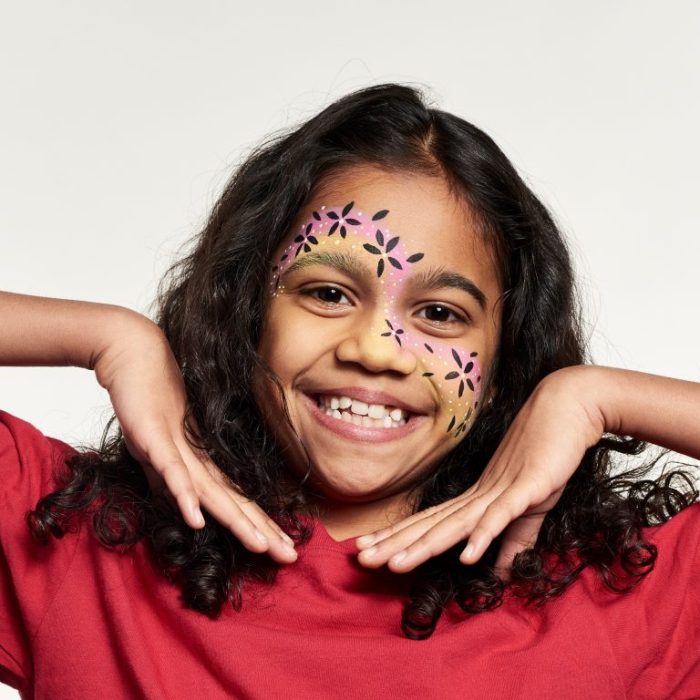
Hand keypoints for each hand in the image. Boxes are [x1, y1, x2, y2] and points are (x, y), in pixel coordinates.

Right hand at [92, 312, 296, 562]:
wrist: (135, 356)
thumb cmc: (152, 400)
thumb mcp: (161, 451)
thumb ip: (172, 479)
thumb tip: (184, 506)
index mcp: (201, 465)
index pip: (236, 502)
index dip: (259, 526)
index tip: (284, 550)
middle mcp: (197, 461)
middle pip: (234, 503)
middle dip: (262, 531)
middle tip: (291, 557)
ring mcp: (178, 451)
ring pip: (212, 493)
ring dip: (236, 521)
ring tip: (260, 545)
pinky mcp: (155, 440)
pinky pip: (172, 472)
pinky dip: (185, 496)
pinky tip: (198, 519)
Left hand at [354, 366, 605, 578]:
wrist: (567, 409)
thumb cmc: (546, 456)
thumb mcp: (528, 509)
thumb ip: (512, 540)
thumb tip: (499, 573)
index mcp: (475, 500)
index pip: (429, 523)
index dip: (399, 538)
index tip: (368, 550)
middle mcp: (478, 496)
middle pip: (430, 525)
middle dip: (395, 544)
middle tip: (360, 558)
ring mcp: (499, 491)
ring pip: (454, 523)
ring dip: (424, 545)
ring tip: (395, 564)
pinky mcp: (526, 488)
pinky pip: (501, 515)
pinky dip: (483, 534)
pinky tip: (466, 555)